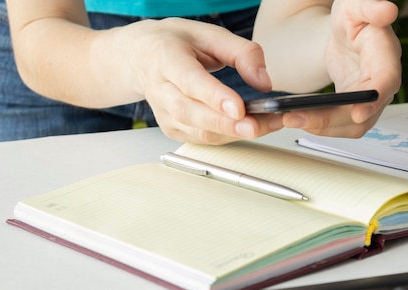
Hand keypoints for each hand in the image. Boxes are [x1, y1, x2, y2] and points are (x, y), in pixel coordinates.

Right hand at [120, 18, 283, 143]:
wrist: (143, 56)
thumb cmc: (177, 43)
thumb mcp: (211, 34)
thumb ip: (242, 53)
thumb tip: (264, 82)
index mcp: (166, 58)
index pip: (190, 81)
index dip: (214, 97)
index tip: (238, 108)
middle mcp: (160, 88)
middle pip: (190, 113)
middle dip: (224, 123)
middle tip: (254, 126)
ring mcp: (163, 112)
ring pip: (197, 131)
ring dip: (232, 133)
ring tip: (263, 126)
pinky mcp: (171, 128)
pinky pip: (201, 138)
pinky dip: (227, 137)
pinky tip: (249, 129)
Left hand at [283, 0, 400, 137]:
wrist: (344, 33)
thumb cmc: (351, 18)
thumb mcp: (354, 6)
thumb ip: (369, 6)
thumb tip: (388, 10)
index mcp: (386, 55)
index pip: (387, 81)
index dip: (374, 100)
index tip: (357, 113)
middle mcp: (383, 82)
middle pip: (365, 112)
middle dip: (331, 120)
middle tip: (296, 118)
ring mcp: (371, 99)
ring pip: (352, 125)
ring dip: (322, 127)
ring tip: (291, 119)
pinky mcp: (356, 107)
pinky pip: (341, 124)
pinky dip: (320, 126)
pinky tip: (297, 118)